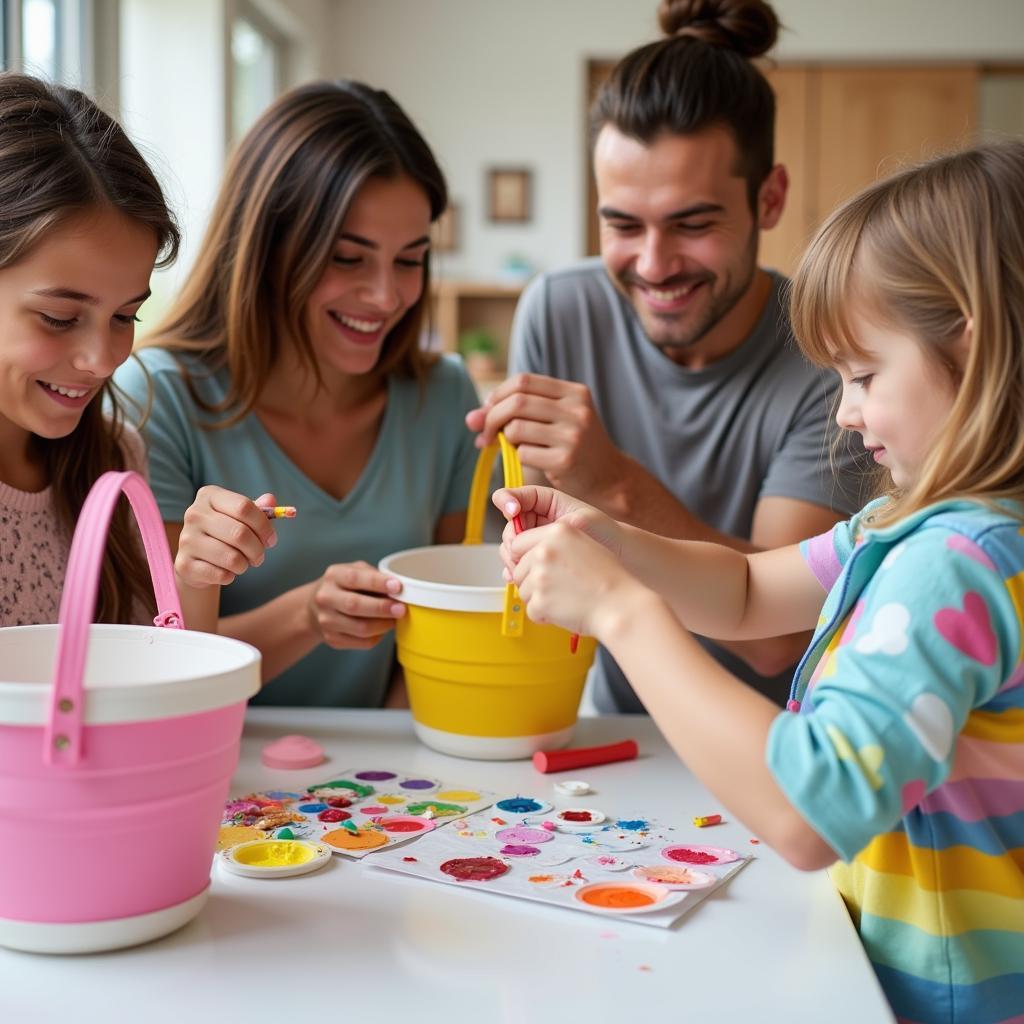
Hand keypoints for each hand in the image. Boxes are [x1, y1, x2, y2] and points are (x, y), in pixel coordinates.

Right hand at [176, 486, 277, 587]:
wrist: (197, 561)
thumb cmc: (225, 534)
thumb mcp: (242, 518)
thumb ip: (258, 509)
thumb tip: (270, 500)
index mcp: (209, 496)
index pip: (244, 507)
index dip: (264, 526)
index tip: (271, 539)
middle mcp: (194, 514)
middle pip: (240, 533)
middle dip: (258, 549)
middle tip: (259, 556)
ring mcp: (186, 539)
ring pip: (232, 557)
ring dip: (245, 564)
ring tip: (242, 563)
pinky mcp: (185, 564)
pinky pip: (221, 574)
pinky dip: (230, 576)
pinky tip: (225, 571)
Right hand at [306, 562, 404, 649]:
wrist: (315, 608)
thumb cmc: (344, 586)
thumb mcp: (355, 571)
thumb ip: (374, 576)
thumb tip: (399, 589)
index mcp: (334, 576)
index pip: (355, 578)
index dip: (378, 583)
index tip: (397, 586)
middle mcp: (326, 598)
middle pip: (355, 605)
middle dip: (382, 608)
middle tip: (401, 609)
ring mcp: (327, 620)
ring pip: (361, 628)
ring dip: (383, 625)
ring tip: (395, 619)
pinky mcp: (332, 638)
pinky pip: (362, 642)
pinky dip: (378, 636)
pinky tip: (382, 628)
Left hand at [465, 373, 625, 500]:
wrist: (609, 478)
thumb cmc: (575, 446)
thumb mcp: (556, 420)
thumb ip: (517, 412)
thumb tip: (470, 418)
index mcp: (575, 392)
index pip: (523, 381)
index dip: (498, 394)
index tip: (488, 410)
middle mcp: (576, 410)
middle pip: (516, 401)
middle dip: (492, 417)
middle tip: (485, 433)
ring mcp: (572, 435)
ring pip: (516, 428)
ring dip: (504, 439)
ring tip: (509, 447)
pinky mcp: (565, 461)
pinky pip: (522, 453)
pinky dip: (517, 456)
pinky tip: (528, 460)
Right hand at [492, 484, 622, 577]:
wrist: (615, 557)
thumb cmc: (604, 533)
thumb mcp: (582, 520)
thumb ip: (554, 519)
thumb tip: (535, 524)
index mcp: (543, 501)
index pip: (513, 496)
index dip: (507, 501)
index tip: (513, 512)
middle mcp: (535, 520)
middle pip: (508, 527)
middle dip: (512, 540)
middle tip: (521, 550)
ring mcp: (533, 540)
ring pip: (510, 548)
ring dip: (513, 559)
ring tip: (526, 567)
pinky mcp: (534, 559)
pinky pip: (516, 564)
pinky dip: (515, 571)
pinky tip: (520, 576)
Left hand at [507, 519, 640, 639]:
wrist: (620, 605)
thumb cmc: (607, 579)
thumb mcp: (583, 545)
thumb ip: (552, 546)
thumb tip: (521, 557)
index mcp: (556, 531)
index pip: (518, 543)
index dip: (524, 558)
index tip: (536, 568)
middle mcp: (545, 550)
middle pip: (518, 569)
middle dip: (532, 582)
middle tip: (558, 588)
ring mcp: (540, 576)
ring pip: (522, 591)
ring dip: (539, 599)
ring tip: (566, 598)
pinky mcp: (540, 600)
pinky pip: (531, 610)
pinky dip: (544, 614)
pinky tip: (565, 609)